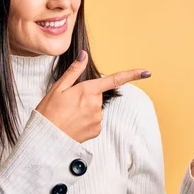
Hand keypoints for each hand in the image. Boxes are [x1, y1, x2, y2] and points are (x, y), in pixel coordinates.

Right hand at [36, 50, 150, 142]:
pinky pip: (95, 121)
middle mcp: (95, 104)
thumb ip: (74, 71)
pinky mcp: (96, 131)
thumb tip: (84, 55)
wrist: (45, 138)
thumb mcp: (58, 88)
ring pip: (96, 108)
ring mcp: (97, 119)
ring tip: (69, 115)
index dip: (132, 75)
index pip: (114, 80)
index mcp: (87, 90)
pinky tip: (74, 123)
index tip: (147, 72)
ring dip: (86, 109)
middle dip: (87, 95)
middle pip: (98, 94)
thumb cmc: (48, 112)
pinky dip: (86, 121)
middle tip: (69, 102)